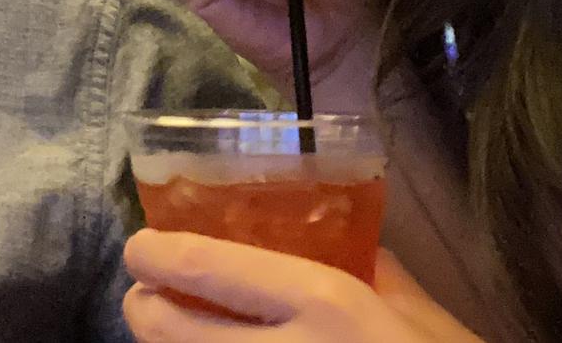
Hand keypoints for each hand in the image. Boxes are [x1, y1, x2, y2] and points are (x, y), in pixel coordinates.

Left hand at [123, 231, 486, 341]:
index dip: (158, 254)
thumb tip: (340, 230)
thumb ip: (375, 268)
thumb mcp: (422, 315)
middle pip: (170, 331)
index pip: (209, 269)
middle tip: (144, 293)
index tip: (140, 244)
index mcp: (325, 306)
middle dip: (143, 306)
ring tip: (169, 332)